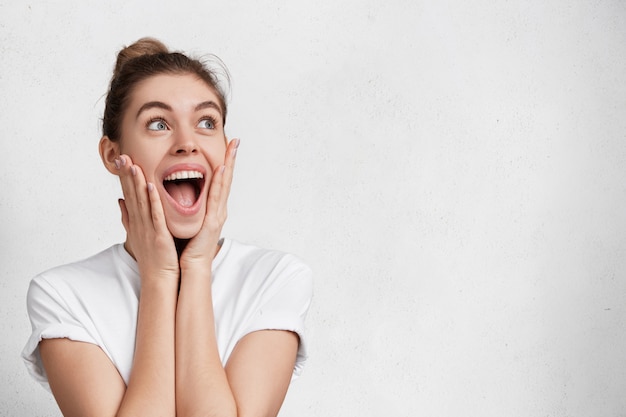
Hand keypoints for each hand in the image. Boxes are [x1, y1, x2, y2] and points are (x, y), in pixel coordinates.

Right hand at [115, 154, 179, 281]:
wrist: (159, 279)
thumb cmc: (152, 258)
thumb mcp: (137, 234)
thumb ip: (128, 217)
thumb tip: (120, 201)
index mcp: (135, 221)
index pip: (128, 194)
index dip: (123, 177)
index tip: (120, 160)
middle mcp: (139, 223)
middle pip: (131, 195)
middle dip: (126, 175)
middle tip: (121, 155)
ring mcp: (147, 229)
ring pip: (141, 201)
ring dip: (136, 183)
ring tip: (132, 165)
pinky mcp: (158, 235)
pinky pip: (155, 214)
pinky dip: (153, 200)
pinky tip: (151, 186)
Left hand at [179, 138, 238, 271]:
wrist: (190, 268)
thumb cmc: (187, 247)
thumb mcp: (188, 221)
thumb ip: (185, 207)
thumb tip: (178, 194)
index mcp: (212, 209)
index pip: (219, 182)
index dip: (224, 163)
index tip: (227, 146)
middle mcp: (218, 210)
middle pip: (226, 180)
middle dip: (231, 159)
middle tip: (235, 141)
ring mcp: (216, 216)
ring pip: (222, 186)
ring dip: (226, 166)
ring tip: (229, 149)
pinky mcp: (210, 223)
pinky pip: (212, 199)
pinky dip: (216, 183)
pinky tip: (217, 169)